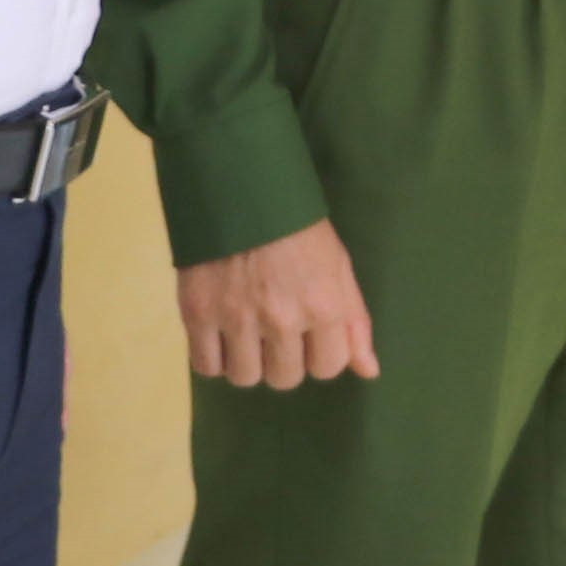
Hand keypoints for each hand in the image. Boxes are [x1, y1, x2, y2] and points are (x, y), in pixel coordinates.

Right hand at [181, 219, 379, 389]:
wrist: (238, 188)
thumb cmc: (296, 226)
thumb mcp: (338, 265)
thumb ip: (354, 320)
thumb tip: (369, 371)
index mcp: (323, 306)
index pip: (328, 367)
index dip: (319, 355)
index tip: (309, 336)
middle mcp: (282, 319)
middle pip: (285, 378)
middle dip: (283, 360)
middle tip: (275, 331)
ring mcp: (237, 318)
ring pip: (246, 377)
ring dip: (248, 362)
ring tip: (246, 333)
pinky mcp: (197, 314)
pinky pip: (207, 367)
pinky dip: (214, 359)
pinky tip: (220, 337)